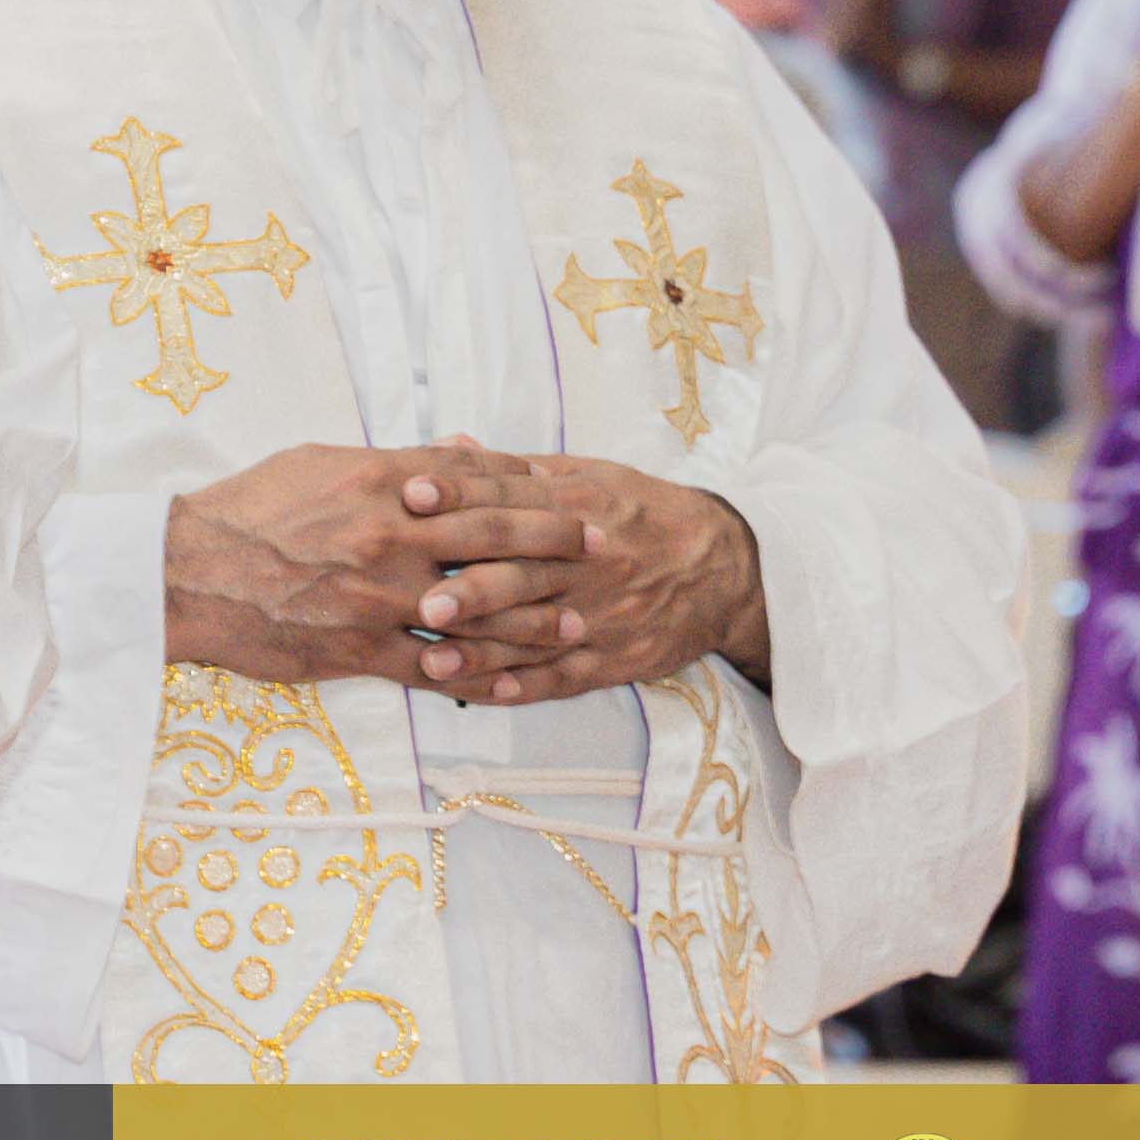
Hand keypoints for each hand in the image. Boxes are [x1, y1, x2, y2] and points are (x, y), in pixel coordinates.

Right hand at [161, 440, 590, 685]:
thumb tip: (458, 453)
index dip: (526, 484)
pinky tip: (516, 681)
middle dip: (554, 540)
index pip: (472, 477)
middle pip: (493, 536)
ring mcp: (378, 596)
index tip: (562, 489)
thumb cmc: (246, 511)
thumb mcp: (317, 463)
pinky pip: (436, 667)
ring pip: (478, 609)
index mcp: (377, 480)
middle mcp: (388, 534)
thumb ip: (393, 461)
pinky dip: (481, 675)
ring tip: (577, 619)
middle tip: (600, 543)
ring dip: (536, 616)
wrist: (184, 573)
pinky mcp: (360, 649)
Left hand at [394, 453, 771, 699]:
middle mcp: (589, 563)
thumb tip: (449, 445)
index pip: (511, 502)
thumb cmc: (642, 511)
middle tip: (421, 600)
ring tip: (431, 661)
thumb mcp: (590, 476)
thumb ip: (516, 470)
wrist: (728, 568)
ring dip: (482, 652)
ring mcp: (603, 615)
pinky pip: (568, 677)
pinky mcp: (617, 658)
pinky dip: (527, 687)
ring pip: (536, 635)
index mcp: (580, 508)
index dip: (460, 496)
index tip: (411, 494)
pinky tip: (487, 694)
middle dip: (471, 589)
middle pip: (523, 575)